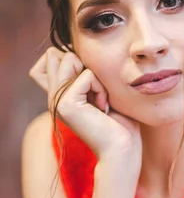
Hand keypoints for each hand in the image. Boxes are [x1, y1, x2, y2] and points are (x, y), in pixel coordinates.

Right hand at [29, 47, 141, 166]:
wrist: (122, 148)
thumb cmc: (119, 121)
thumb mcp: (100, 89)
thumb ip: (84, 73)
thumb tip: (76, 49)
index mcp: (58, 94)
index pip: (48, 58)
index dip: (70, 59)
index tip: (91, 83)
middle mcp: (52, 97)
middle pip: (55, 54)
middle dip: (83, 65)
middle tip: (96, 92)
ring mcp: (55, 101)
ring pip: (68, 58)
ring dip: (93, 76)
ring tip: (100, 100)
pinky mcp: (65, 104)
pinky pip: (86, 75)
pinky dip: (100, 87)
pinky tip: (103, 108)